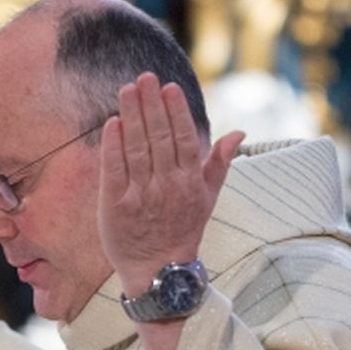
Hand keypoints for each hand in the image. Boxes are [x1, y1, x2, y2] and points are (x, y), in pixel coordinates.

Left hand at [98, 72, 243, 294]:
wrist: (159, 272)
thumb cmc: (182, 231)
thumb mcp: (207, 199)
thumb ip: (219, 163)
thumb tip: (238, 131)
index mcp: (190, 182)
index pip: (184, 139)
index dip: (176, 112)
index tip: (169, 87)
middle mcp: (167, 187)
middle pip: (160, 138)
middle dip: (151, 105)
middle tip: (144, 77)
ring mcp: (141, 196)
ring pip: (137, 148)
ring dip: (131, 116)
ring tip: (127, 89)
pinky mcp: (116, 206)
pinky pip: (114, 170)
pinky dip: (113, 146)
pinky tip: (112, 123)